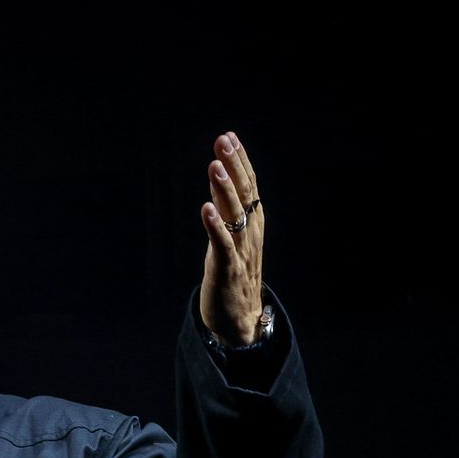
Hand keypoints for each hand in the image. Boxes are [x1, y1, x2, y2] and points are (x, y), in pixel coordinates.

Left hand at [198, 130, 265, 342]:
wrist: (240, 321)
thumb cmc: (234, 276)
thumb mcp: (232, 236)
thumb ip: (228, 208)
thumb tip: (218, 177)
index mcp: (253, 224)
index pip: (249, 186)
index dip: (241, 161)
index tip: (230, 136)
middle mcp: (250, 233)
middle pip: (244, 194)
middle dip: (233, 166)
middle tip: (223, 141)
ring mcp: (241, 251)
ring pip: (235, 215)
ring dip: (224, 189)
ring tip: (214, 166)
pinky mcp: (228, 270)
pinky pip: (222, 245)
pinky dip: (215, 226)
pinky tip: (206, 208)